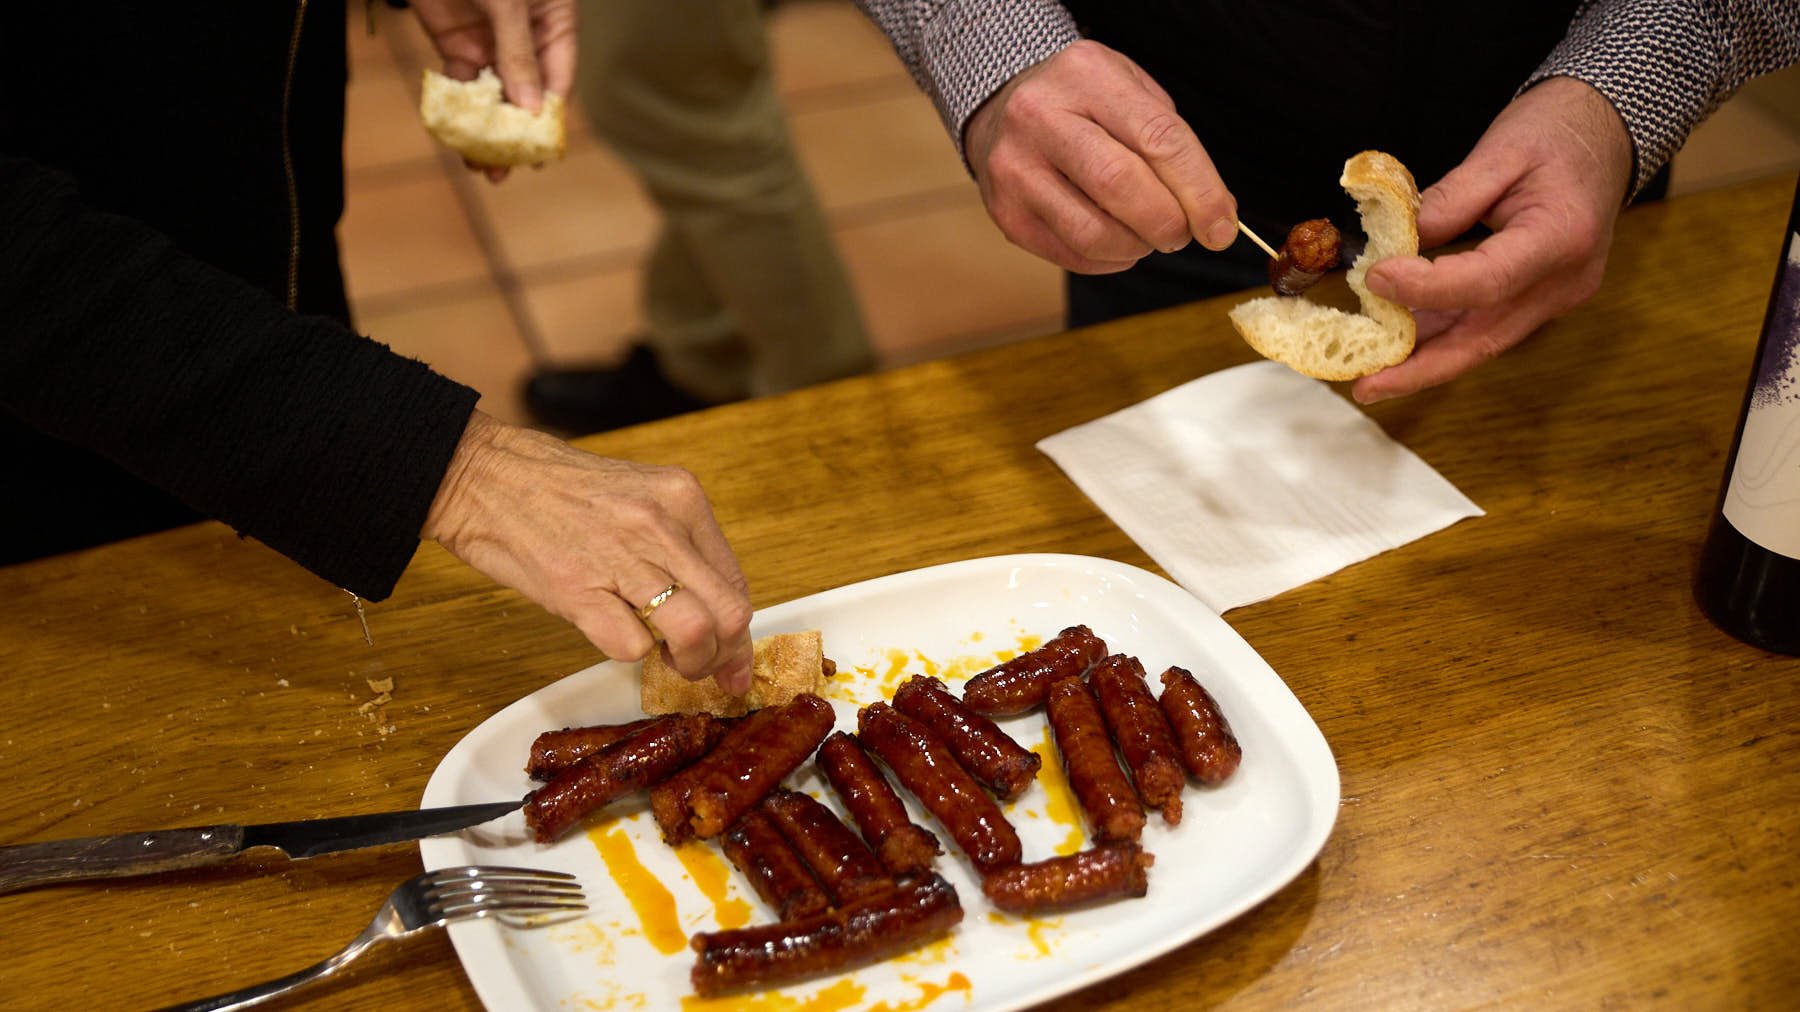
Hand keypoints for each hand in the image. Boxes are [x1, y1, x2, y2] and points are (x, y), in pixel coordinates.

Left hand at [407, 0, 577, 180]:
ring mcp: (490, 42)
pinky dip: (456, 109)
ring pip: (492, 96)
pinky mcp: (455, 42)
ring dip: (485, 131)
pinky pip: (459, 83)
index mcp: (555, 25)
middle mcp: (526, 39)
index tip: (538, 151)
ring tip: (479, 166)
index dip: (548, 117)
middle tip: (505, 169)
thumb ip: (518, 53)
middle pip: (526, 96)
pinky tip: (454, 135)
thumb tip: (532, 109)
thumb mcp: (508, 3)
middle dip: (514, 133)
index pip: (558, 81)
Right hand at [422, 411, 754, 694]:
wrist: (484, 476)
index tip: (734, 660)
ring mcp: (621, 556)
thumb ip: (680, 547)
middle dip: (722, 655)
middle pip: (728, 612)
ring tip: (666, 659)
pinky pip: (631, 646)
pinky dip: (630, 655)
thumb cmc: (558, 491)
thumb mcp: (638, 499)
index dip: (739, 633)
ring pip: (694, 632)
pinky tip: (613, 632)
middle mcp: (661, 524)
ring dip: (687, 663)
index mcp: (682, 498)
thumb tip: (715, 612)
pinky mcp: (578, 588)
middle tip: (702, 669)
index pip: (736, 582)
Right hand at [963, 40, 1238, 273]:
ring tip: (1147, 236)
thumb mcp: (1130, 92)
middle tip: (1183, 234)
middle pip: (1120, 185)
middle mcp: (1040, 117)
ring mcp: (1014, 169)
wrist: (1001, 110)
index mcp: (1085, 75)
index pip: (1158, 138)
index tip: (1222, 226)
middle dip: (1168, 223)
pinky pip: (1071, 255)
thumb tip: (1214, 212)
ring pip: (1093, 232)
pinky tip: (1117, 243)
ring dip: (1138, 247)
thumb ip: (1171, 143)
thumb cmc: (1082, 103)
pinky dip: (1109, 260)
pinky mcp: (1006, 214)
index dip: (1200, 190)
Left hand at [1355, 76, 1635, 402]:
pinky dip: (1441, 337)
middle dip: (1421, 369)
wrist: (1606, 134)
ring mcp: (1556, 297)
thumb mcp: (1499, 151)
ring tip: (1369, 376)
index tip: (1375, 277)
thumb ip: (1448, 200)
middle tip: (1366, 387)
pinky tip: (1398, 344)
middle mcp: (1564, 282)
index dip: (1427, 287)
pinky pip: (1486, 326)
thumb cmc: (1556, 132)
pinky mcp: (1541, 300)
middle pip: (1485, 339)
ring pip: (1482, 342)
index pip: (1488, 281)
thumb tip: (1395, 248)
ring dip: (1424, 361)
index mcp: (1562, 236)